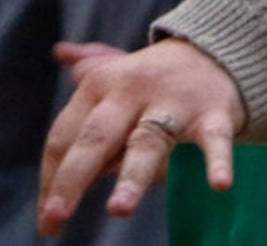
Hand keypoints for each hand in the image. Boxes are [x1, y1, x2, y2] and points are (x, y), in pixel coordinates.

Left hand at [38, 37, 246, 233]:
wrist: (220, 50)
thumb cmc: (157, 75)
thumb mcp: (122, 68)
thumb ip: (89, 67)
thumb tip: (60, 51)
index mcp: (103, 83)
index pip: (66, 133)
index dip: (52, 176)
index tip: (47, 217)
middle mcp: (133, 90)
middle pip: (96, 136)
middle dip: (73, 176)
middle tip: (55, 216)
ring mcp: (174, 102)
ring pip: (147, 141)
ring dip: (132, 176)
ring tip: (118, 209)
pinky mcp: (212, 114)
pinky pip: (213, 140)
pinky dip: (217, 161)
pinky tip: (220, 184)